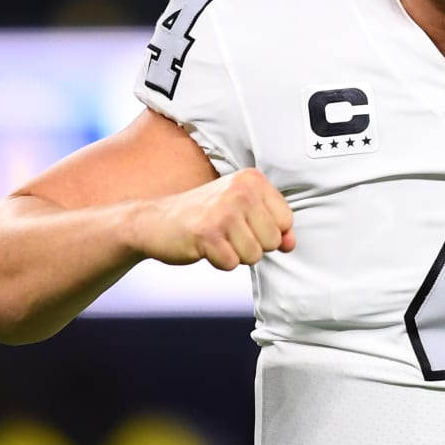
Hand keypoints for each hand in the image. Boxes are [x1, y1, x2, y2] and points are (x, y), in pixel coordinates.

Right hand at [133, 168, 295, 269]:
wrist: (153, 222)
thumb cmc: (203, 217)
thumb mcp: (241, 212)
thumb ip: (272, 225)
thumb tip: (291, 243)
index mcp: (252, 180)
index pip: (286, 220)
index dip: (268, 231)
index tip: (243, 223)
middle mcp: (240, 191)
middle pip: (273, 240)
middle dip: (251, 245)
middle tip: (226, 233)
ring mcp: (223, 211)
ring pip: (255, 255)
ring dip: (235, 255)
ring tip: (216, 239)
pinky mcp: (207, 234)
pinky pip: (232, 263)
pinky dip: (220, 262)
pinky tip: (205, 247)